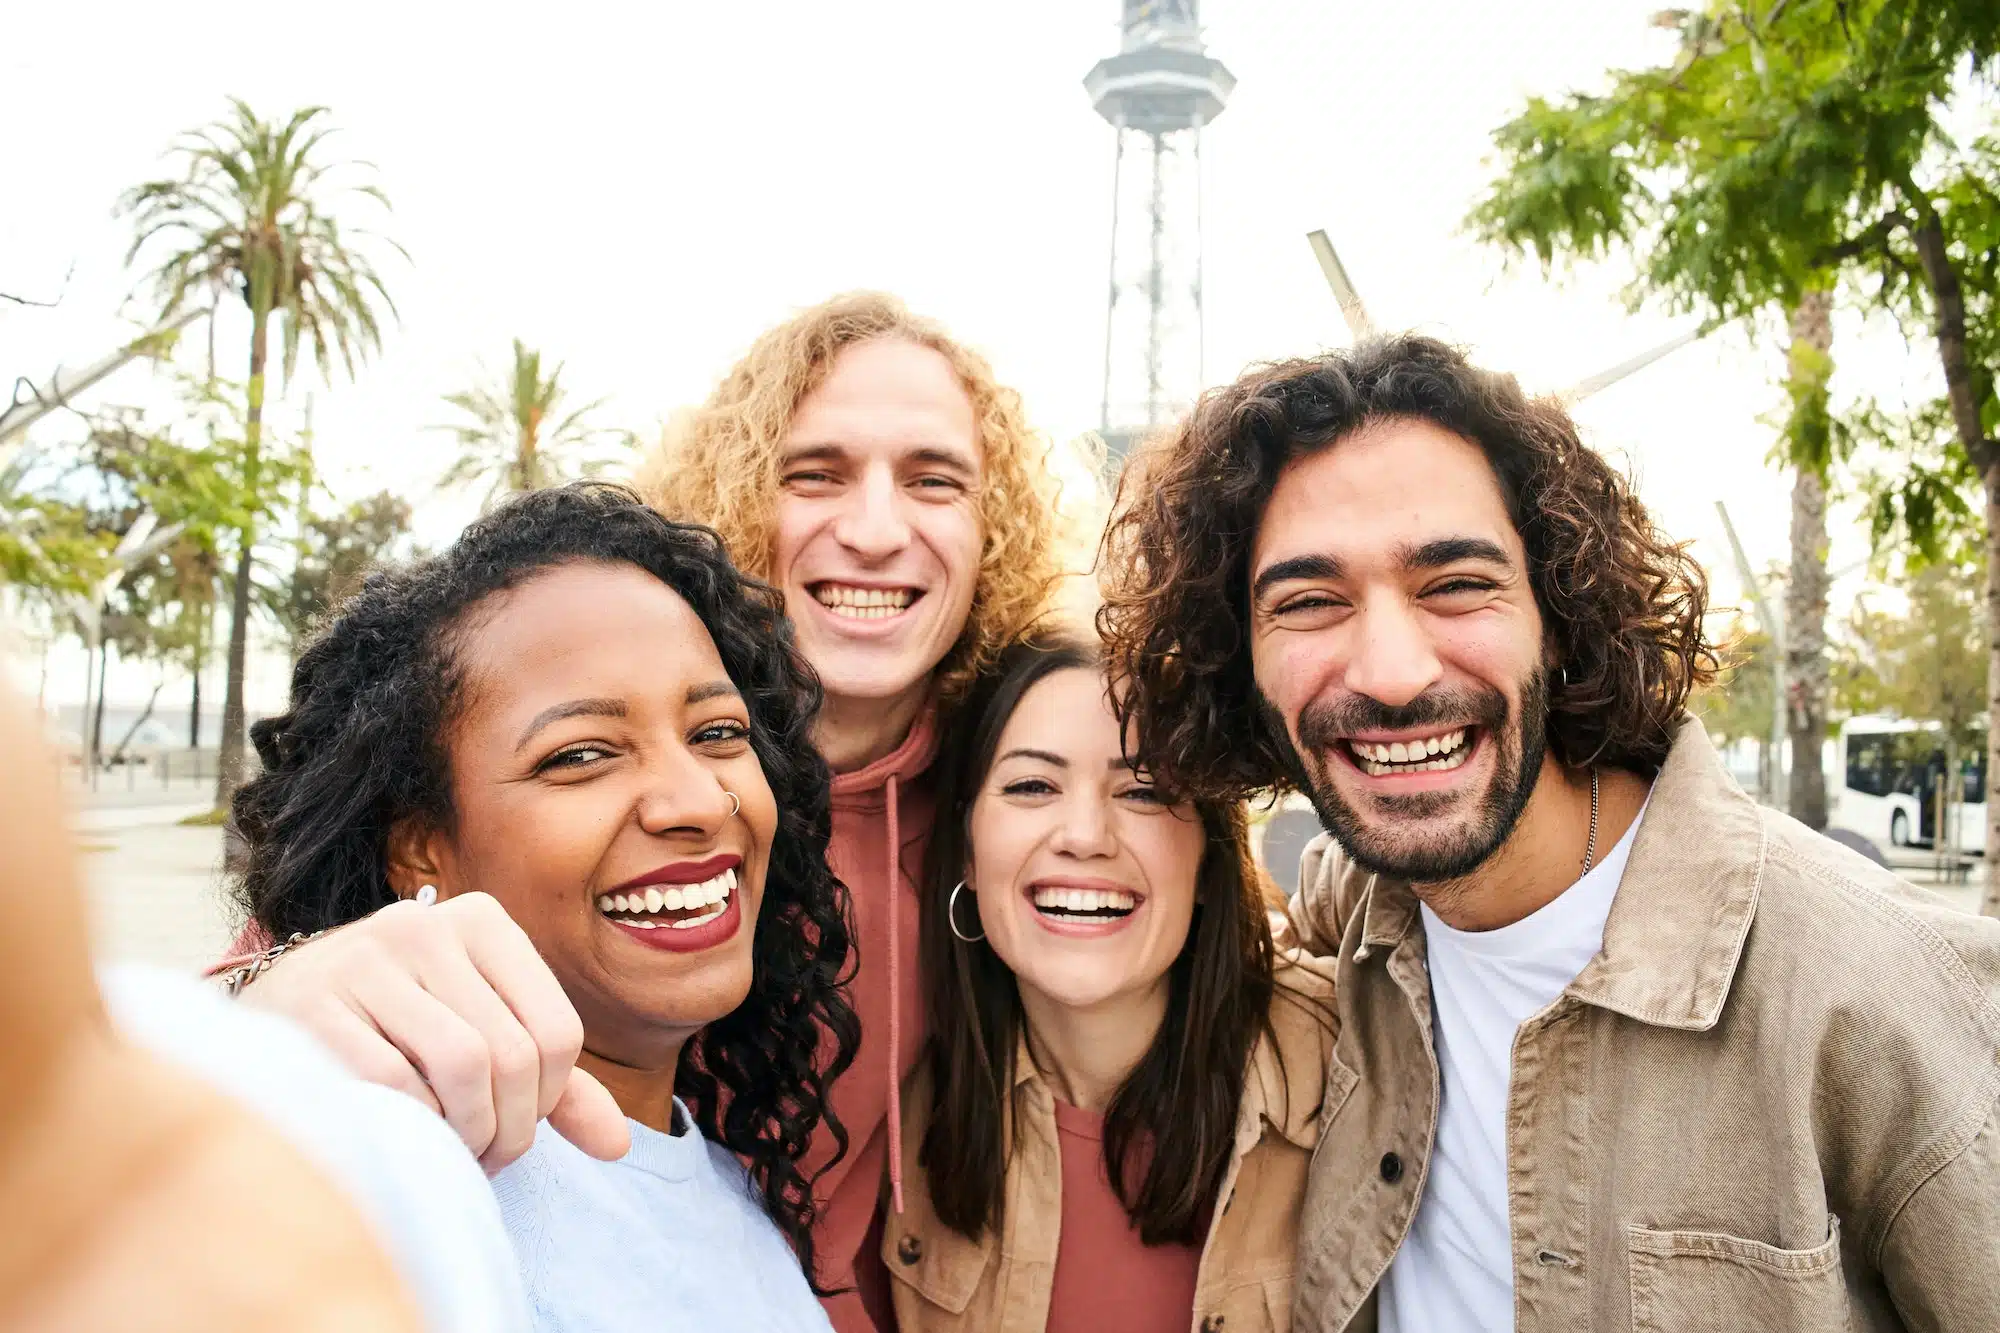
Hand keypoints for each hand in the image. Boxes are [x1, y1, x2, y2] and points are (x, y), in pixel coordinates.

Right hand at [240, 893, 628, 1168]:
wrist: (273, 1010)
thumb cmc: (398, 1030)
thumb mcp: (483, 1034)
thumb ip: (553, 1083)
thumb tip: (619, 1144)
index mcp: (482, 920)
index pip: (559, 1030)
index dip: (551, 1101)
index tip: (521, 1129)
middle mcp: (426, 924)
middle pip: (514, 1054)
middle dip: (510, 1128)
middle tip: (487, 1158)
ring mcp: (364, 957)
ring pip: (463, 1065)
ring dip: (466, 1132)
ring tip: (454, 1152)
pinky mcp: (312, 1002)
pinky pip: (393, 1082)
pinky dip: (411, 1124)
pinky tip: (405, 1134)